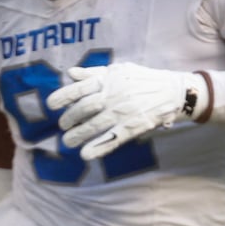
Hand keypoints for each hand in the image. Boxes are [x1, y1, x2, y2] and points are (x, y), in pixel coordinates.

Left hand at [47, 63, 202, 160]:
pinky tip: (86, 154)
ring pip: (94, 126)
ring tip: (67, 142)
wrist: (173, 92)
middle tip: (63, 126)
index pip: (78, 89)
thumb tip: (71, 73)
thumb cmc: (143, 80)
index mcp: (108, 80)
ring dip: (78, 135)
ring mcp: (123, 112)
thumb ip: (94, 73)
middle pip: (83, 109)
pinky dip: (99, 148)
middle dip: (69, 119)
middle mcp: (113, 96)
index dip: (62, 97)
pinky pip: (113, 139)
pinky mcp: (134, 127)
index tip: (51, 106)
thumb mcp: (119, 70)